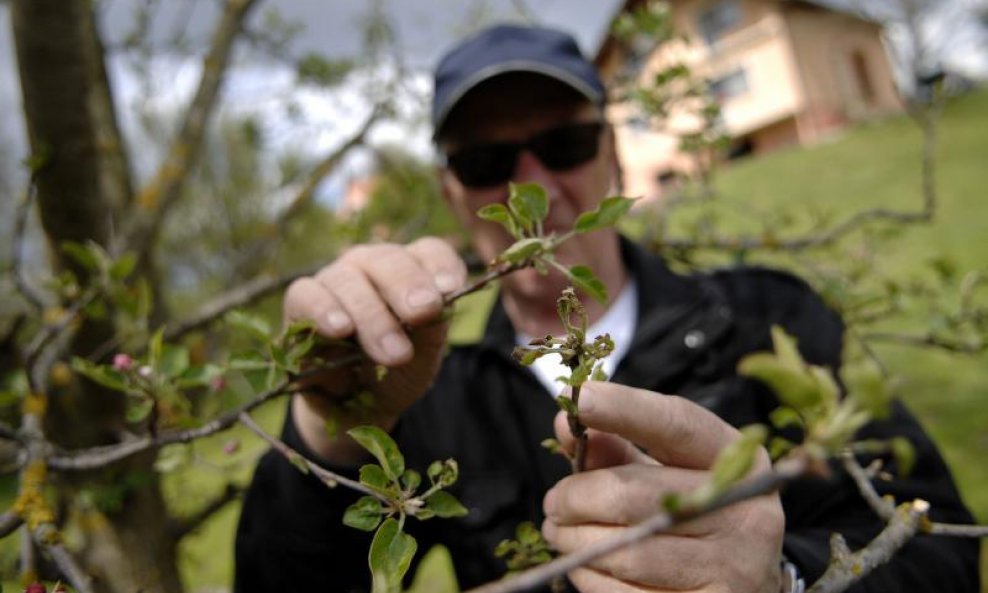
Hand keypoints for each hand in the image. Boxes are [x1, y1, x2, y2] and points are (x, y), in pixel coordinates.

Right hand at [283, 237, 465, 462]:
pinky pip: (306, 294)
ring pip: (349, 280)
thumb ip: (432, 327)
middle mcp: (372, 266)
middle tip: (423, 312)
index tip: (451, 290)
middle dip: (407, 287)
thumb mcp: (424, 355)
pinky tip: (340, 328)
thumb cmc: (396, 369)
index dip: (441, 267)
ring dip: (372, 316)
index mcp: (411, 270)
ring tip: (394, 352)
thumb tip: (436, 303)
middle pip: (388, 260)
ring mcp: (335, 279)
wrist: (354, 404)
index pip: (428, 252)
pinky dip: (323, 309)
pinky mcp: (301, 301)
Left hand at [542, 382, 783, 592]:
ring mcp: (732, 567)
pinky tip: (587, 566)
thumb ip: (619, 445)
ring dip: (573, 541)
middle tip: (553, 502)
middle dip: (573, 496)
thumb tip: (566, 421)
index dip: (626, 408)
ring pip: (622, 550)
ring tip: (561, 533)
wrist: (749, 584)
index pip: (677, 425)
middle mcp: (744, 512)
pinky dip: (590, 577)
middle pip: (629, 493)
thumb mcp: (671, 471)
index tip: (581, 398)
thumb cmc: (696, 514)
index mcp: (737, 462)